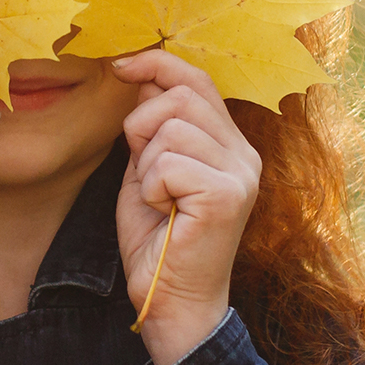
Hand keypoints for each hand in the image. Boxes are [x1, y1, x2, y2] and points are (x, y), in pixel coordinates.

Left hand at [111, 50, 260, 364]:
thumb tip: (142, 75)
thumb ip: (152, 127)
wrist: (170, 300)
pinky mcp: (227, 195)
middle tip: (144, 172)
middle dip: (142, 126)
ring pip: (170, 129)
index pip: (198, 81)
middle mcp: (244, 155)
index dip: (157, 64)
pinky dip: (151, 188)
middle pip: (181, 97)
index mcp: (230, 145)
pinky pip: (168, 163)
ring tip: (159, 199)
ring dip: (146, 166)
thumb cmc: (157, 239)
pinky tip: (164, 212)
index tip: (120, 66)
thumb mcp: (148, 170)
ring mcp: (240, 175)